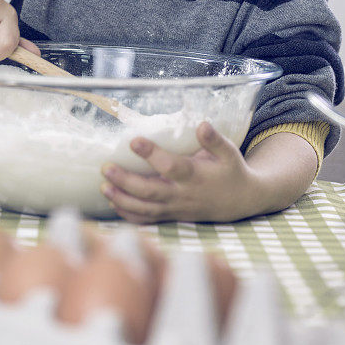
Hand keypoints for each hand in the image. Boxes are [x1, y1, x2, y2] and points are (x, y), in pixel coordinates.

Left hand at [100, 122, 259, 223]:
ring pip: (145, 209)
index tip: (134, 141)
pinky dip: (129, 215)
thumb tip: (202, 124)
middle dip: (126, 181)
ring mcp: (176, 208)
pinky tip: (112, 203)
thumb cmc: (231, 171)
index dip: (152, 155)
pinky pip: (148, 219)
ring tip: (103, 187)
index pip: (171, 166)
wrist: (240, 201)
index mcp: (196, 175)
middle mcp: (183, 195)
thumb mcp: (229, 152)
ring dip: (122, 199)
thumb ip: (214, 140)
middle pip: (151, 191)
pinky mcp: (172, 215)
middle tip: (106, 168)